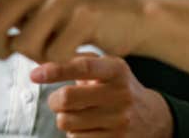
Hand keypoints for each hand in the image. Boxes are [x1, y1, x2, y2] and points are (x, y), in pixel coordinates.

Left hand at [0, 0, 146, 62]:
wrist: (134, 17)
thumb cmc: (81, 13)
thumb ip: (8, 3)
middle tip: (8, 51)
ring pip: (23, 42)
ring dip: (33, 56)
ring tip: (50, 46)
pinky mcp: (85, 16)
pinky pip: (52, 54)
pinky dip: (57, 62)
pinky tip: (69, 51)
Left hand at [32, 54, 173, 136]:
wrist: (153, 118)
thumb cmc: (119, 88)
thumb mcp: (108, 68)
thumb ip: (79, 60)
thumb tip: (43, 58)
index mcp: (117, 70)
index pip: (83, 67)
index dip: (56, 70)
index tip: (35, 74)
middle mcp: (120, 95)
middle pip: (67, 99)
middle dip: (54, 100)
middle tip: (58, 100)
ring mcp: (119, 121)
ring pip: (68, 123)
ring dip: (66, 119)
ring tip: (79, 114)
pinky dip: (75, 134)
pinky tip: (88, 127)